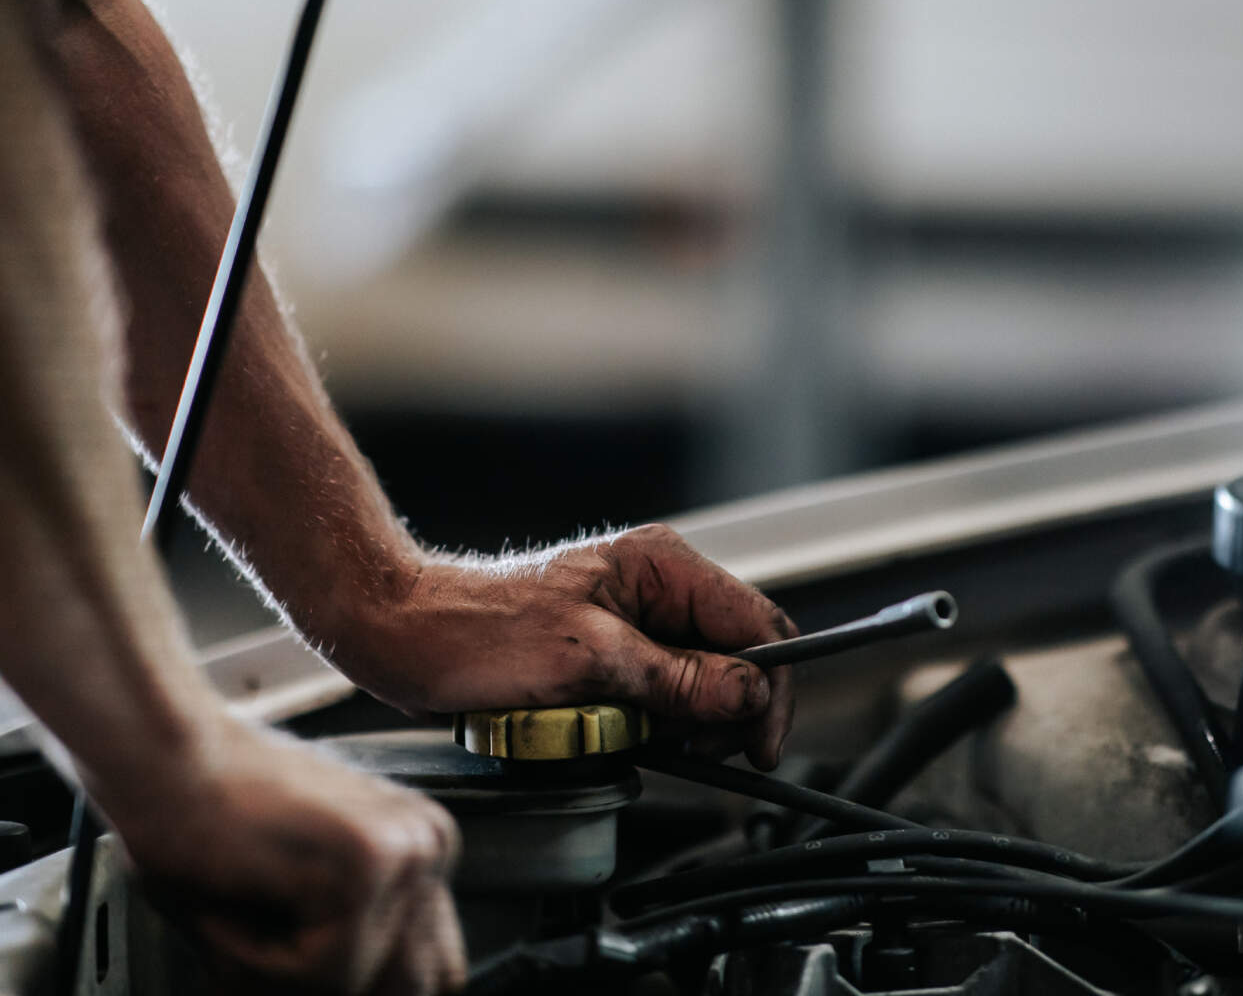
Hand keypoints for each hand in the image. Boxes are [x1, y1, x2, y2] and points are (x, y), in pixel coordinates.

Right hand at [95, 718, 465, 994]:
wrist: (161, 758)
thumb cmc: (205, 819)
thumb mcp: (300, 893)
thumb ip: (353, 939)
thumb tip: (386, 991)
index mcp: (421, 845)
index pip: (432, 969)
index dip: (364, 985)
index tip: (293, 964)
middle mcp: (429, 842)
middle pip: (408, 983)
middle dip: (319, 981)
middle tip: (250, 941)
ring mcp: (407, 848)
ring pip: (356, 982)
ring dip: (278, 975)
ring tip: (233, 911)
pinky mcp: (370, 861)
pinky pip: (328, 971)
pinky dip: (257, 961)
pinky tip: (229, 904)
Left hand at [332, 524, 797, 769]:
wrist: (402, 636)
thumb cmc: (473, 631)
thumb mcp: (587, 660)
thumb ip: (676, 678)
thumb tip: (747, 693)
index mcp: (661, 566)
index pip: (758, 621)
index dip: (769, 686)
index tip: (759, 740)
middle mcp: (656, 588)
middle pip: (735, 656)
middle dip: (724, 710)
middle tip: (692, 749)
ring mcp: (635, 622)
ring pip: (700, 683)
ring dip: (684, 723)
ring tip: (640, 737)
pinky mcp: (612, 655)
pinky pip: (660, 696)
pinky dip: (653, 725)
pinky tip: (622, 734)